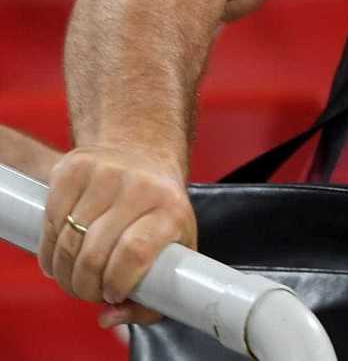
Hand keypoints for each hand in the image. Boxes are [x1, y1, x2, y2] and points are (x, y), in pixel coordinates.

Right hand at [39, 145, 194, 329]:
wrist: (144, 154)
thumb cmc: (159, 212)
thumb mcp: (171, 250)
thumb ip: (149, 298)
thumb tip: (108, 318)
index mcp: (172, 209)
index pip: (135, 252)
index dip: (116, 281)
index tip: (112, 294)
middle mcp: (141, 186)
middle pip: (94, 253)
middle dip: (84, 286)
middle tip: (87, 293)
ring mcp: (107, 172)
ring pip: (67, 240)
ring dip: (63, 272)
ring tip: (74, 278)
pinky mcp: (75, 167)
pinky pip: (50, 220)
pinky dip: (49, 248)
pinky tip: (60, 255)